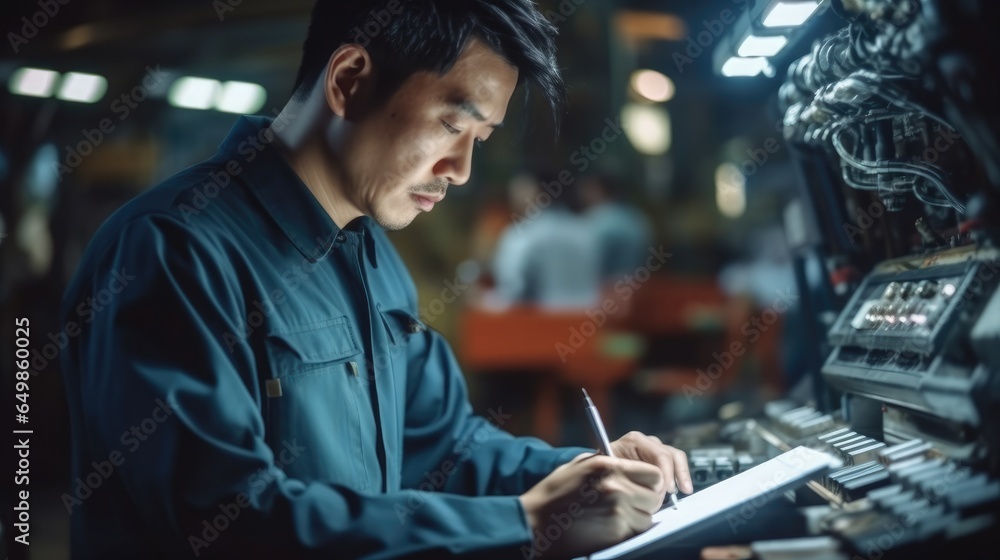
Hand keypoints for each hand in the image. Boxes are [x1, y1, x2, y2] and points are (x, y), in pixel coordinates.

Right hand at [518, 453, 662, 558]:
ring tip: (617, 513)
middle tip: (633, 501)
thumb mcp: (581, 465)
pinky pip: (636, 531)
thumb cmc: (555, 492)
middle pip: (655, 497)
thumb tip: (636, 467)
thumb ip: (611, 463)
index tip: (645, 485)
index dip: (652, 481)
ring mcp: (617, 513)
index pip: (655, 474)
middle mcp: (617, 488)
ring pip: (648, 517)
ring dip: (639, 516)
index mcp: (609, 467)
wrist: (535, 521)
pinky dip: (628, 530)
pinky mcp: (615, 534)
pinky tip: (610, 524)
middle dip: (647, 500)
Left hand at [610, 431, 692, 506]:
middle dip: (674, 475)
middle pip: (670, 455)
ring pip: (676, 458)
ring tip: (682, 490)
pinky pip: (676, 465)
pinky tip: (681, 489)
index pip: (660, 454)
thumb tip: (646, 487)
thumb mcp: (610, 469)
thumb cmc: (603, 468)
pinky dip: (680, 477)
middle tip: (671, 492)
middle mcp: (648, 442)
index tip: (662, 490)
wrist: (600, 467)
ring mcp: (656, 449)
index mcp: (635, 440)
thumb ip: (628, 474)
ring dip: (681, 475)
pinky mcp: (661, 460)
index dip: (665, 473)